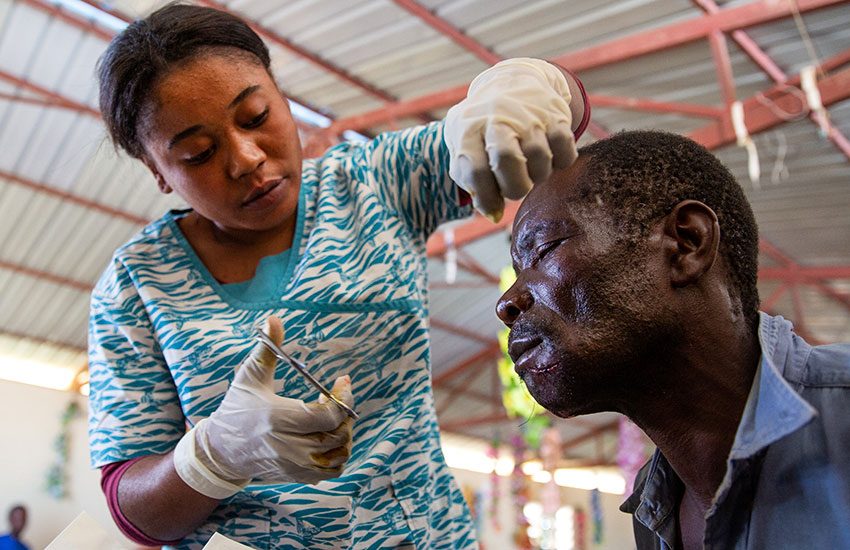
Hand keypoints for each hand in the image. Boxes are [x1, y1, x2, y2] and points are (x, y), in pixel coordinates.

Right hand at [173, 317, 353, 498]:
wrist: (221, 451)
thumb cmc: (237, 409)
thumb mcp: (249, 377)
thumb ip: (266, 349)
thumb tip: (274, 318)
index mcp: (279, 418)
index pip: (328, 416)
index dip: (343, 398)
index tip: (342, 381)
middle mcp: (289, 446)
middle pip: (338, 434)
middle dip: (345, 412)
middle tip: (335, 397)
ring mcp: (294, 465)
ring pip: (340, 454)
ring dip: (345, 433)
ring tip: (332, 417)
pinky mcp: (297, 476)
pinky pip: (332, 470)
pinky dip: (339, 454)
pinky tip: (328, 436)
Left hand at [444, 58, 577, 221]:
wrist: (511, 81)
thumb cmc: (483, 128)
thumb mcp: (464, 146)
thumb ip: (471, 180)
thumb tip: (493, 213)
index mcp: (468, 129)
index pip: (475, 171)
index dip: (486, 198)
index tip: (492, 208)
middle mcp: (497, 118)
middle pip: (508, 160)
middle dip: (514, 187)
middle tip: (515, 187)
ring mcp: (528, 115)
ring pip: (540, 158)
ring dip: (538, 175)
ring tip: (530, 168)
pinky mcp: (555, 115)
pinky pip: (565, 151)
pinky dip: (561, 162)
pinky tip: (549, 156)